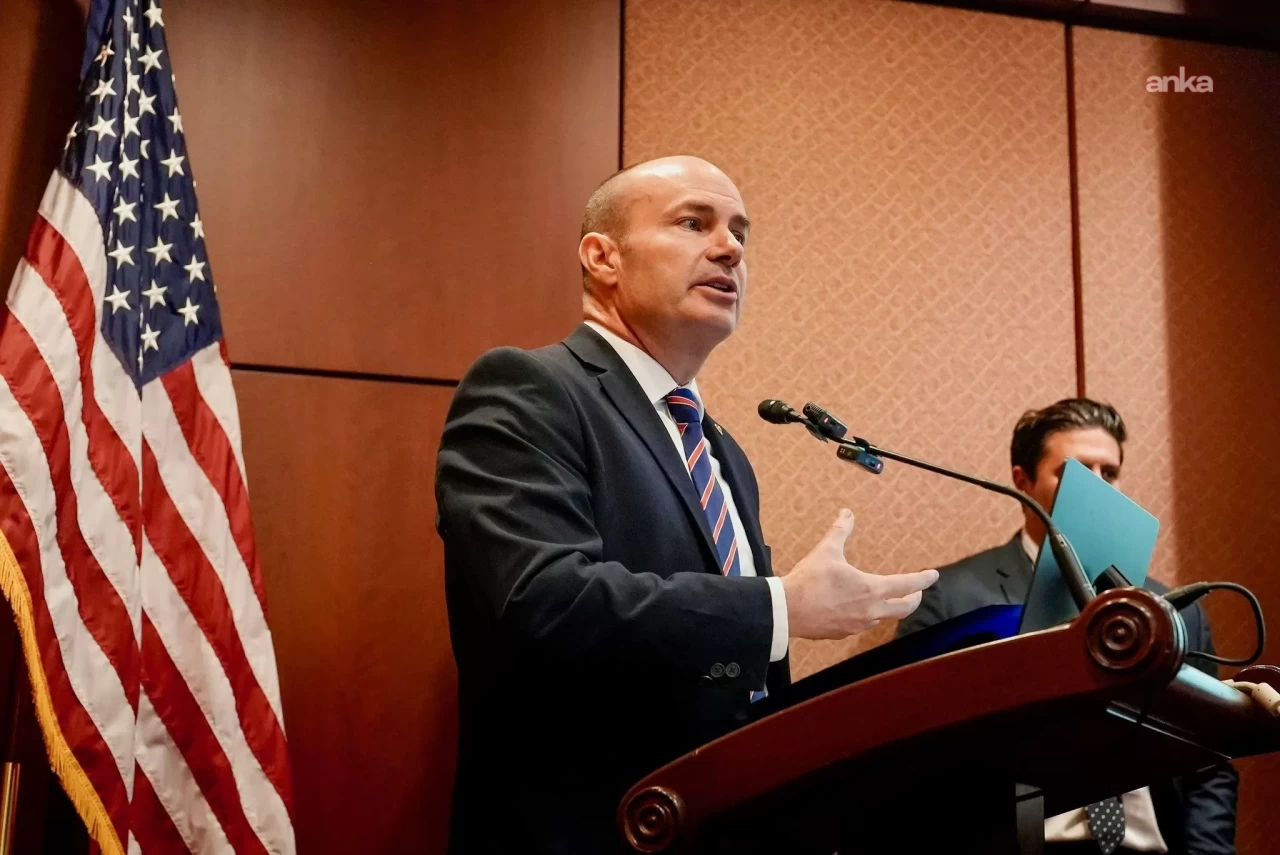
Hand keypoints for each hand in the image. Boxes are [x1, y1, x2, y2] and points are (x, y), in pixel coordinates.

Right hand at [780, 509, 938, 639]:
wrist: (786, 610)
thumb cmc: (808, 580)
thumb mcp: (827, 550)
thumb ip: (841, 531)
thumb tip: (847, 513)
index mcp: (871, 589)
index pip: (907, 585)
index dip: (923, 579)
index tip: (933, 575)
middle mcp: (870, 610)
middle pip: (903, 608)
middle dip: (913, 599)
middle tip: (916, 592)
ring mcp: (857, 625)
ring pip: (883, 618)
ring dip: (890, 608)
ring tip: (887, 600)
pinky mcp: (843, 633)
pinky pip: (863, 625)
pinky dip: (869, 616)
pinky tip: (860, 611)